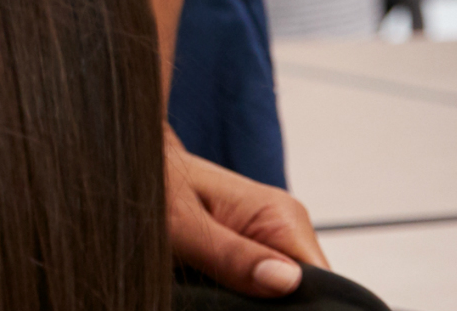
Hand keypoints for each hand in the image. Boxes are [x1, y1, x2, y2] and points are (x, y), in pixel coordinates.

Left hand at [166, 125, 326, 295]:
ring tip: (213, 282)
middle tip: (223, 292)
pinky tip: (216, 281)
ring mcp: (271, 235)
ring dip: (254, 296)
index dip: (296, 305)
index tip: (257, 306)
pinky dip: (243, 289)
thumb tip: (286, 281)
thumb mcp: (181, 225)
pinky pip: (262, 279)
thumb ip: (232, 255)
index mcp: (281, 217)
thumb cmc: (151, 181)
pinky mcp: (254, 244)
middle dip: (270, 302)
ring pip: (282, 288)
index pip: (321, 281)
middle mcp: (285, 225)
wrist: (134, 161)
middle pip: (302, 289)